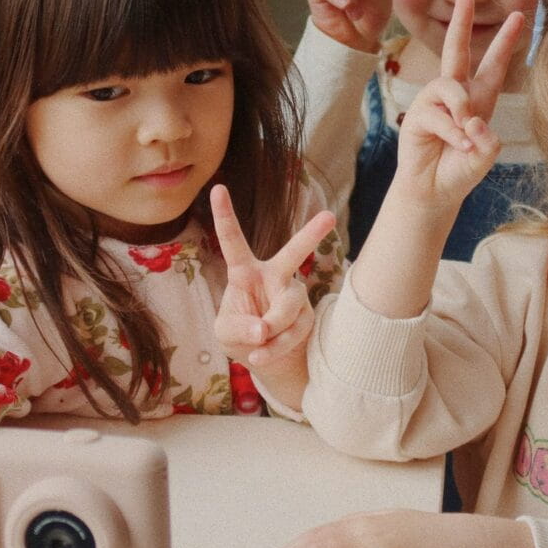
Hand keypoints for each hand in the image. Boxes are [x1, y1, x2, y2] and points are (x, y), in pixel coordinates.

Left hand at [211, 183, 334, 371]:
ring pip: (288, 307)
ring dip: (271, 331)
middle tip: (329, 217)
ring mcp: (294, 295)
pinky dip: (276, 347)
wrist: (267, 360)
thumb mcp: (225, 333)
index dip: (225, 215)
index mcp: (245, 272)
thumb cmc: (240, 336)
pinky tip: (263, 354)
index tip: (218, 187)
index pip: (233, 241)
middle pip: (294, 253)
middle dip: (311, 235)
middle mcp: (274, 276)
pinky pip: (294, 330)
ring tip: (257, 347)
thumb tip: (262, 329)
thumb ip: (237, 328)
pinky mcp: (307, 315)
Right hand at [396, 0, 524, 209]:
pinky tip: (457, 146)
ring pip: (450, 85)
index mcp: (478, 99)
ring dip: (461, 108)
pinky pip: (438, 114)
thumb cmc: (461, 170)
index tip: (518, 15)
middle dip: (461, 22)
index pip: (493, 64)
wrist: (435, 192)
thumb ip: (486, 138)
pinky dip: (451, 132)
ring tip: (466, 134)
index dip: (505, 40)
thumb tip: (470, 120)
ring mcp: (434, 103)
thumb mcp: (485, 154)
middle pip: (456, 50)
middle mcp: (455, 96)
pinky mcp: (418, 116)